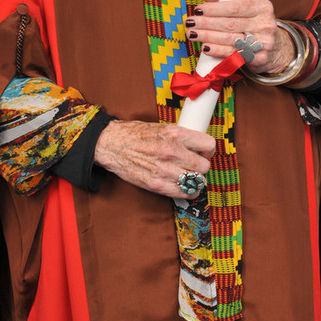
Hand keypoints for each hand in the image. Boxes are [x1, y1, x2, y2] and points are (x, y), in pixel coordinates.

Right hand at [94, 120, 214, 198]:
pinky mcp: (156, 184)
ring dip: (194, 180)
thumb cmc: (135, 134)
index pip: (208, 145)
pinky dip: (187, 192)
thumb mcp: (162, 127)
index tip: (203, 152)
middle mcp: (172, 152)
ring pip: (197, 181)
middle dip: (201, 166)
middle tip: (193, 165)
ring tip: (187, 176)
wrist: (112, 144)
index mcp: (175, 134)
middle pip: (204, 166)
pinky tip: (183, 186)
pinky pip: (184, 193)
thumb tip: (198, 146)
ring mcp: (164, 170)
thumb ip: (181, 137)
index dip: (207, 150)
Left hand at [186, 0, 294, 74]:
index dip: (214, 8)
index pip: (235, 7)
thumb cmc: (251, 24)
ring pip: (230, 39)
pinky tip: (205, 47)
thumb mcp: (241, 8)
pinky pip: (234, 54)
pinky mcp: (260, 58)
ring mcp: (264, 42)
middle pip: (230, 23)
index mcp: (262, 6)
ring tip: (192, 34)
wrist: (273, 48)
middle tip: (190, 22)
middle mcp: (266, 24)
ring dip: (207, 36)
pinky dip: (217, 51)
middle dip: (206, 23)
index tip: (198, 9)